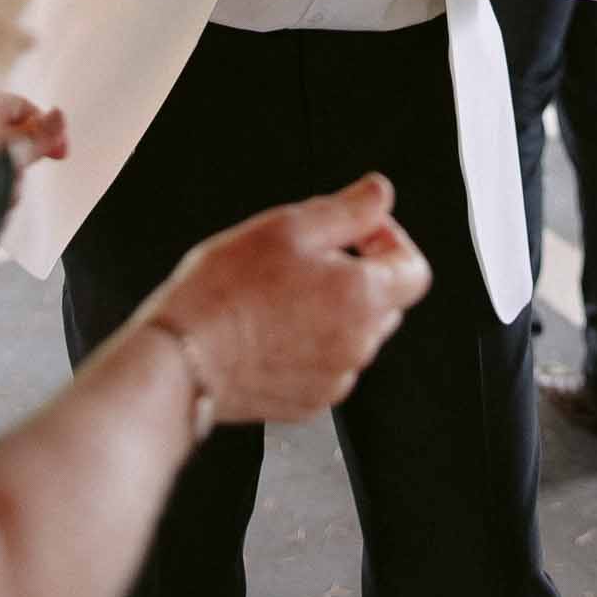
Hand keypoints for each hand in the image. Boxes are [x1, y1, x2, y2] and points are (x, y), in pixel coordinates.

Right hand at [140, 173, 430, 421]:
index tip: (355, 231)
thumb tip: (380, 193)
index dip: (389, 240)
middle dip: (358, 272)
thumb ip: (348, 208)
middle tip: (306, 255)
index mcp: (363, 299)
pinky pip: (324, 364)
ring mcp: (334, 380)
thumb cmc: (227, 291)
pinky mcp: (307, 403)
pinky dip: (308, 343)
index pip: (414, 269)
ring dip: (331, 308)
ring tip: (276, 292)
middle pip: (385, 300)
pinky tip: (267, 326)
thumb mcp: (288, 226)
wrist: (181, 360)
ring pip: (353, 332)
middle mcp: (358, 346)